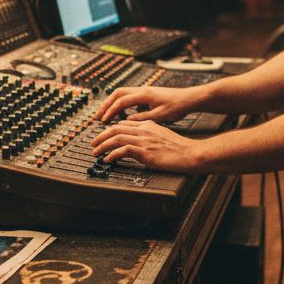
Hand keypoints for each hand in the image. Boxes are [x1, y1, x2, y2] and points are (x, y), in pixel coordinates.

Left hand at [91, 120, 206, 172]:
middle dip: (101, 136)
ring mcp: (144, 140)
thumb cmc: (179, 148)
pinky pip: (122, 150)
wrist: (190, 153)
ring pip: (116, 138)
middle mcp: (144, 129)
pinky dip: (112, 155)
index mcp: (147, 124)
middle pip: (115, 128)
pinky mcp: (145, 151)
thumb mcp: (162, 136)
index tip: (102, 136)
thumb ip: (149, 135)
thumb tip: (136, 141)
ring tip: (95, 152)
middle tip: (93, 144)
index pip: (123, 123)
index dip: (109, 129)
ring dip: (102, 145)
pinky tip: (108, 160)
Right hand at [92, 85, 200, 122]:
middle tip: (97, 117)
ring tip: (106, 117)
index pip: (121, 101)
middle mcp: (142, 90)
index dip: (110, 111)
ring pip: (122, 94)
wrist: (189, 98)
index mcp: (144, 95)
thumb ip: (142, 118)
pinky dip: (121, 105)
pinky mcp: (147, 94)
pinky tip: (122, 116)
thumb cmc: (177, 107)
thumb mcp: (160, 116)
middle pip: (117, 94)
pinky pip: (129, 97)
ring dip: (112, 104)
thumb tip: (126, 121)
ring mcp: (144, 91)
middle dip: (105, 105)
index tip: (103, 121)